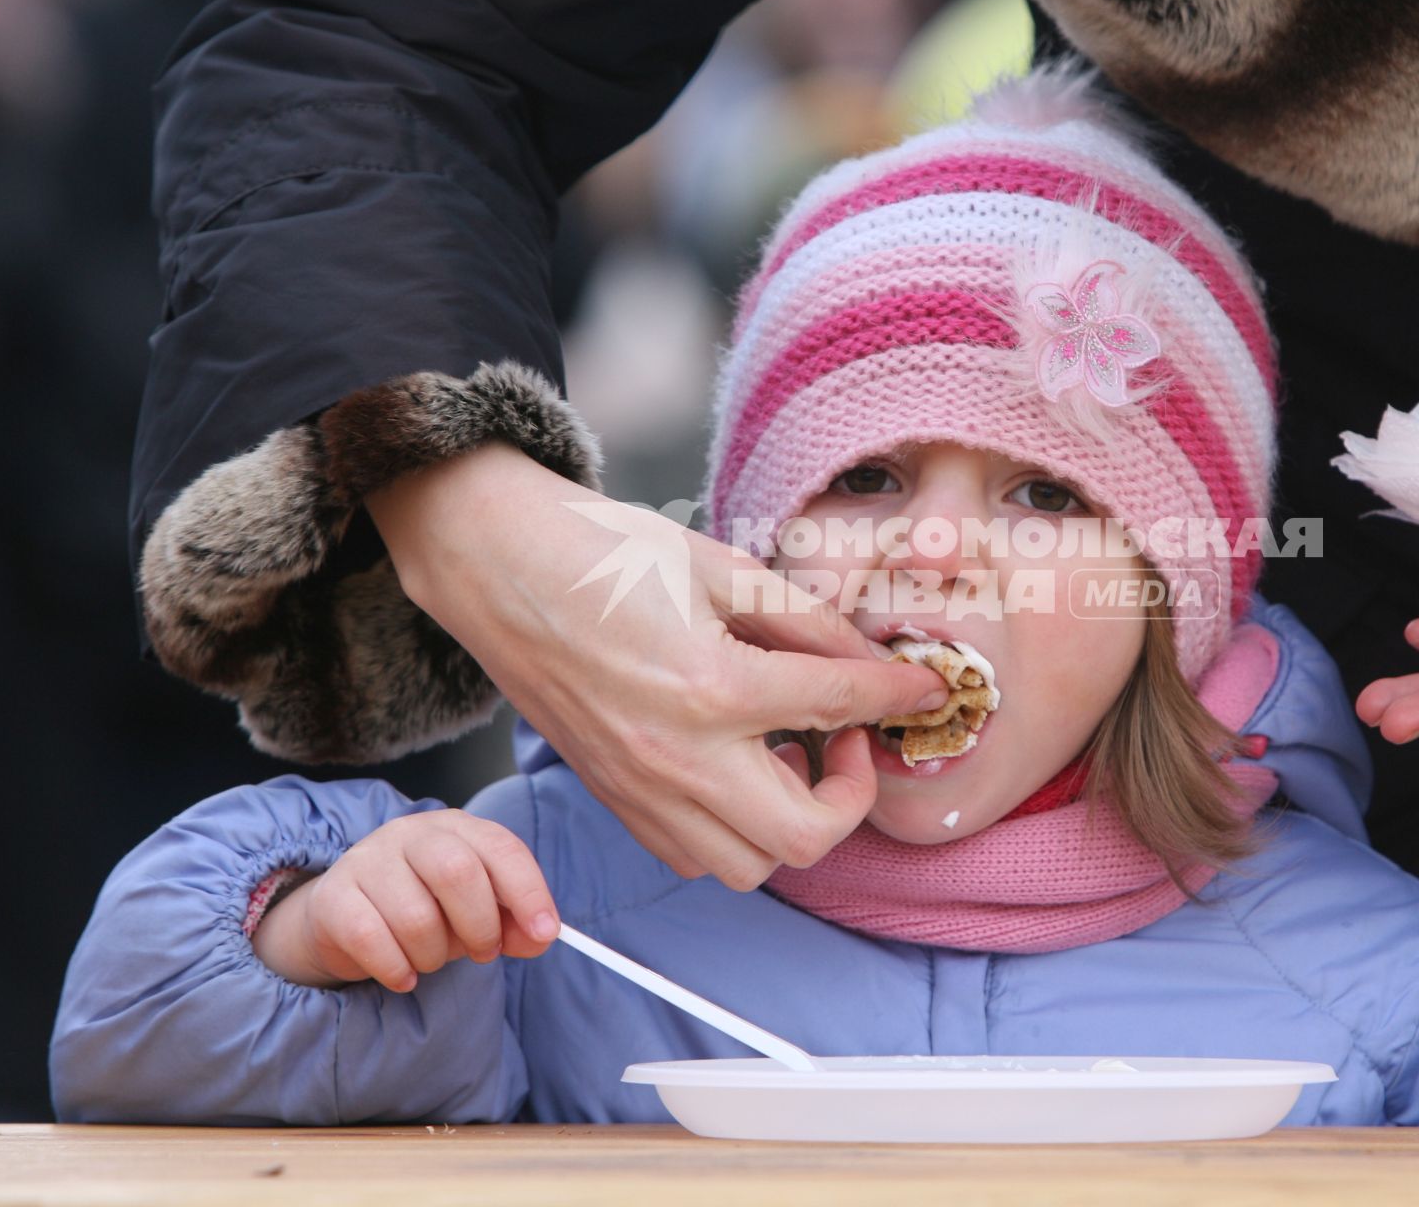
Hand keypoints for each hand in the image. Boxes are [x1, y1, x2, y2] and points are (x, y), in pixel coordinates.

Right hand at [252, 810, 559, 992]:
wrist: (346, 917)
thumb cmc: (425, 908)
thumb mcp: (477, 912)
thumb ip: (515, 924)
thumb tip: (543, 935)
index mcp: (457, 828)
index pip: (502, 848)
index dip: (528, 891)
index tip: (546, 931)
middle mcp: (411, 833)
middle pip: (457, 872)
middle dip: (479, 926)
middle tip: (482, 952)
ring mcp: (367, 860)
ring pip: (415, 917)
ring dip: (434, 955)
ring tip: (430, 958)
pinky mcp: (333, 896)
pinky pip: (371, 939)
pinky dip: (396, 968)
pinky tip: (402, 974)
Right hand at [366, 442, 949, 891]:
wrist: (496, 566)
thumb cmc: (601, 553)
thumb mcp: (719, 566)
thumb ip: (803, 620)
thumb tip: (868, 659)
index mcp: (712, 684)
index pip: (839, 705)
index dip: (895, 693)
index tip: (922, 689)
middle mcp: (678, 756)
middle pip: (805, 836)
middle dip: (851, 796)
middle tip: (848, 739)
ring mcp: (640, 789)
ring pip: (748, 865)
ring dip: (789, 822)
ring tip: (788, 754)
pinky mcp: (614, 799)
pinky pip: (693, 855)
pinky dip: (734, 830)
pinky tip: (737, 768)